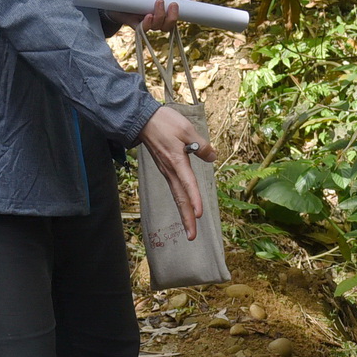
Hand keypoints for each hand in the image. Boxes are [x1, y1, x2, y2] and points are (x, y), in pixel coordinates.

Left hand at [138, 0, 185, 32]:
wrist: (121, 2)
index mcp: (165, 15)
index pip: (174, 18)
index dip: (176, 13)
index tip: (175, 3)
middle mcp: (157, 22)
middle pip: (167, 26)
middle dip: (171, 16)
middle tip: (172, 4)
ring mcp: (146, 24)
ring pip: (156, 26)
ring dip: (160, 15)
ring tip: (159, 2)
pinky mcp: (135, 24)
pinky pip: (143, 28)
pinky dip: (147, 23)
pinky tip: (149, 16)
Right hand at [139, 104, 212, 240]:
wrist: (142, 120)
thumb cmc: (164, 122)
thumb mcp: (187, 129)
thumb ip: (201, 145)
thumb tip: (213, 156)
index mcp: (176, 161)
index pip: (188, 183)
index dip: (194, 199)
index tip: (199, 214)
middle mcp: (170, 171)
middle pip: (180, 198)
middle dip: (186, 218)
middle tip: (192, 236)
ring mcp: (167, 171)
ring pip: (177, 196)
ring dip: (183, 213)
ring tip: (190, 230)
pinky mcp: (166, 170)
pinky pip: (174, 189)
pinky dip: (180, 202)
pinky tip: (184, 208)